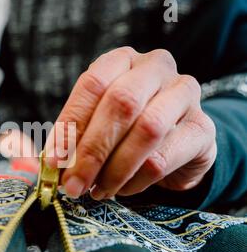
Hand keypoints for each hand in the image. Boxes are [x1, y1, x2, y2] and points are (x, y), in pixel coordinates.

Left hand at [46, 47, 216, 199]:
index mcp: (122, 60)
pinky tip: (121, 190)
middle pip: (121, 103)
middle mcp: (156, 68)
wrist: (175, 141)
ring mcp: (184, 94)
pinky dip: (136, 180)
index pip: (93, 84)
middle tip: (73, 184)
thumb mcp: (97, 123)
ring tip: (96, 190)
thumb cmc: (126, 129)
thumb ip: (74, 138)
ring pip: (147, 129)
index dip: (70, 124)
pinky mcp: (202, 128)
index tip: (53, 161)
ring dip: (114, 168)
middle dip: (92, 151)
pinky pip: (164, 157)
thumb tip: (49, 165)